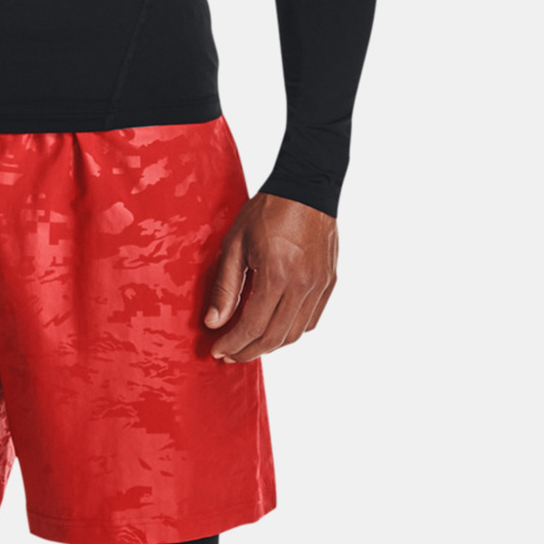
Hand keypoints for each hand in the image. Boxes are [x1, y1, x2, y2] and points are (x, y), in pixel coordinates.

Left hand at [204, 194, 337, 360]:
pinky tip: (274, 328)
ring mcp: (319, 285)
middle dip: (249, 351)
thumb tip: (215, 323)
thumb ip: (225, 287)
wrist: (307, 188)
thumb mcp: (235, 244)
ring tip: (249, 345)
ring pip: (295, 333)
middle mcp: (302, 284)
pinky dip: (291, 331)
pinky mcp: (329, 282)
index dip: (233, 344)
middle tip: (230, 354)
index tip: (217, 350)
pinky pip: (311, 320)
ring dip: (271, 345)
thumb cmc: (267, 211)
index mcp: (277, 274)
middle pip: (275, 336)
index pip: (253, 325)